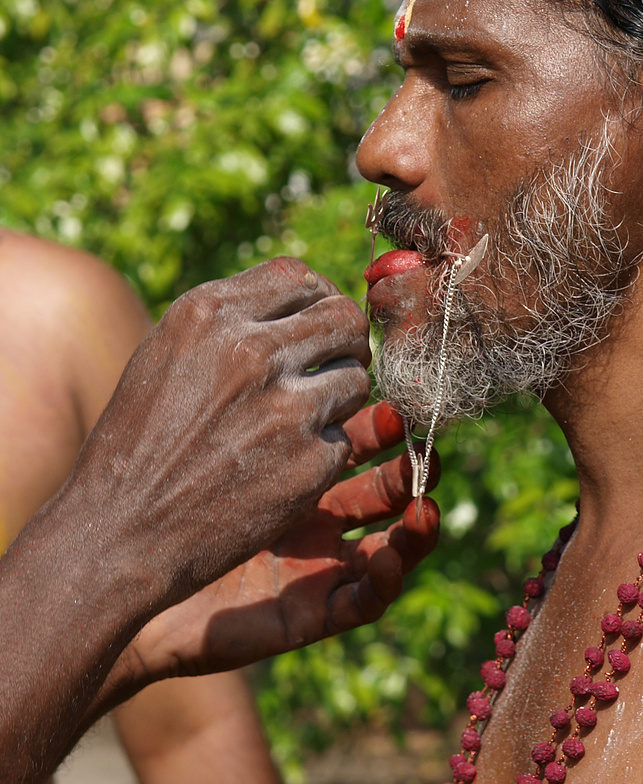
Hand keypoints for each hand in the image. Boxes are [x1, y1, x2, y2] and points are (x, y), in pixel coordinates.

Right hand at [70, 258, 372, 608]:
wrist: (118, 534)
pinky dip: (324, 450)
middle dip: (347, 341)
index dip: (317, 296)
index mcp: (209, 314)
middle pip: (343, 317)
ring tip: (302, 419)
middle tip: (336, 363)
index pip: (298, 276)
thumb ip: (233, 318)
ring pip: (357, 376)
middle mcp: (250, 352)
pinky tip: (284, 466)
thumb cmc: (142, 440)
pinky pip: (345, 436)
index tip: (316, 320)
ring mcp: (284, 409)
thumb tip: (308, 295)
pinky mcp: (309, 462)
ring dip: (341, 395)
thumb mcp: (168, 353)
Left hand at [115, 402, 439, 682]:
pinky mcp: (311, 608)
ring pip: (396, 536)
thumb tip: (310, 315)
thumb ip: (265, 370)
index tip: (392, 395)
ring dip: (419, 517)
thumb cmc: (158, 484)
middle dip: (410, 459)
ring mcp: (321, 556)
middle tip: (413, 436)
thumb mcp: (214, 405)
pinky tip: (389, 559)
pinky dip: (388, 577)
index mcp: (300, 458)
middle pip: (389, 477)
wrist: (112, 569)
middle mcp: (320, 504)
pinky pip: (366, 597)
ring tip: (425, 499)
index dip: (388, 417)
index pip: (366, 432)